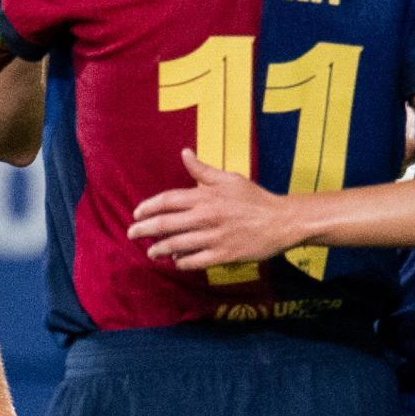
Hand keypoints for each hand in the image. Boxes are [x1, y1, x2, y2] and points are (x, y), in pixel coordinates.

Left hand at [126, 149, 299, 269]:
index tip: (136, 213)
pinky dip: (182, 262)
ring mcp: (214, 237)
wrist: (282, 221)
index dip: (148, 207)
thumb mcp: (229, 178)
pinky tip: (176, 262)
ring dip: (159, 249)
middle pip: (166, 223)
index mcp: (206, 196)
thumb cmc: (255, 198)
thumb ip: (203, 170)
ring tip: (150, 252)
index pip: (168, 200)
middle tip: (131, 233)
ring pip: (177, 245)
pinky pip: (195, 261)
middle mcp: (206, 216)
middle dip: (144, 229)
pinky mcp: (224, 254)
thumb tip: (185, 153)